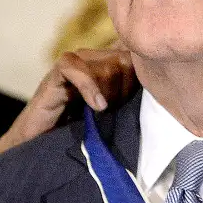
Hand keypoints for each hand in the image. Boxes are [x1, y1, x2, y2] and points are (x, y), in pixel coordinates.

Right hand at [0, 48, 136, 162]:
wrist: (38, 145)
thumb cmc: (81, 135)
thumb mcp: (115, 117)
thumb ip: (133, 101)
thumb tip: (164, 96)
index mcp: (110, 67)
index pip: (136, 56)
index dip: (144, 75)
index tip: (146, 100)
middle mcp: (93, 61)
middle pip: (125, 60)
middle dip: (128, 87)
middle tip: (119, 110)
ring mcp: (74, 66)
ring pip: (105, 63)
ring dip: (111, 90)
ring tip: (105, 112)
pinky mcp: (55, 76)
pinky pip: (73, 65)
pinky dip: (89, 86)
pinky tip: (97, 106)